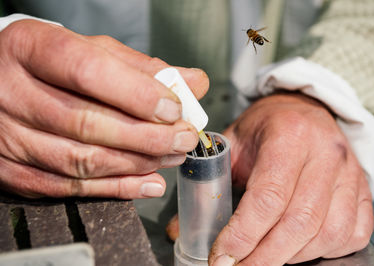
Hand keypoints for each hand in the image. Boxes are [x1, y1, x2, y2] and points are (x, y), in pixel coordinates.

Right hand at [0, 20, 208, 198]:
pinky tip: (146, 181)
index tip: (174, 108)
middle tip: (182, 138)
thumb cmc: (51, 62)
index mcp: (31, 48)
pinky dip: (115, 188)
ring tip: (170, 156)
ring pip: (81, 160)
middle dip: (147, 136)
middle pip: (88, 122)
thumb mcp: (91, 50)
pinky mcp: (11, 169)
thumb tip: (192, 81)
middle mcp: (11, 92)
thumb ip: (141, 67)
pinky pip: (68, 188)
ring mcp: (7, 135)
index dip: (138, 94)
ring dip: (136, 163)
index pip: (89, 72)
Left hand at [208, 92, 373, 264]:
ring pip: (328, 233)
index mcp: (288, 136)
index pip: (267, 197)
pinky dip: (325, 251)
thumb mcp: (232, 143)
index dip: (242, 235)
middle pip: (298, 222)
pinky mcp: (361, 189)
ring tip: (264, 257)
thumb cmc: (265, 128)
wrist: (301, 110)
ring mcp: (349, 173)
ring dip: (291, 256)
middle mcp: (325, 154)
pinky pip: (352, 233)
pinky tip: (299, 248)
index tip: (221, 257)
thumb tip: (180, 229)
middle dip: (264, 257)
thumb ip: (207, 182)